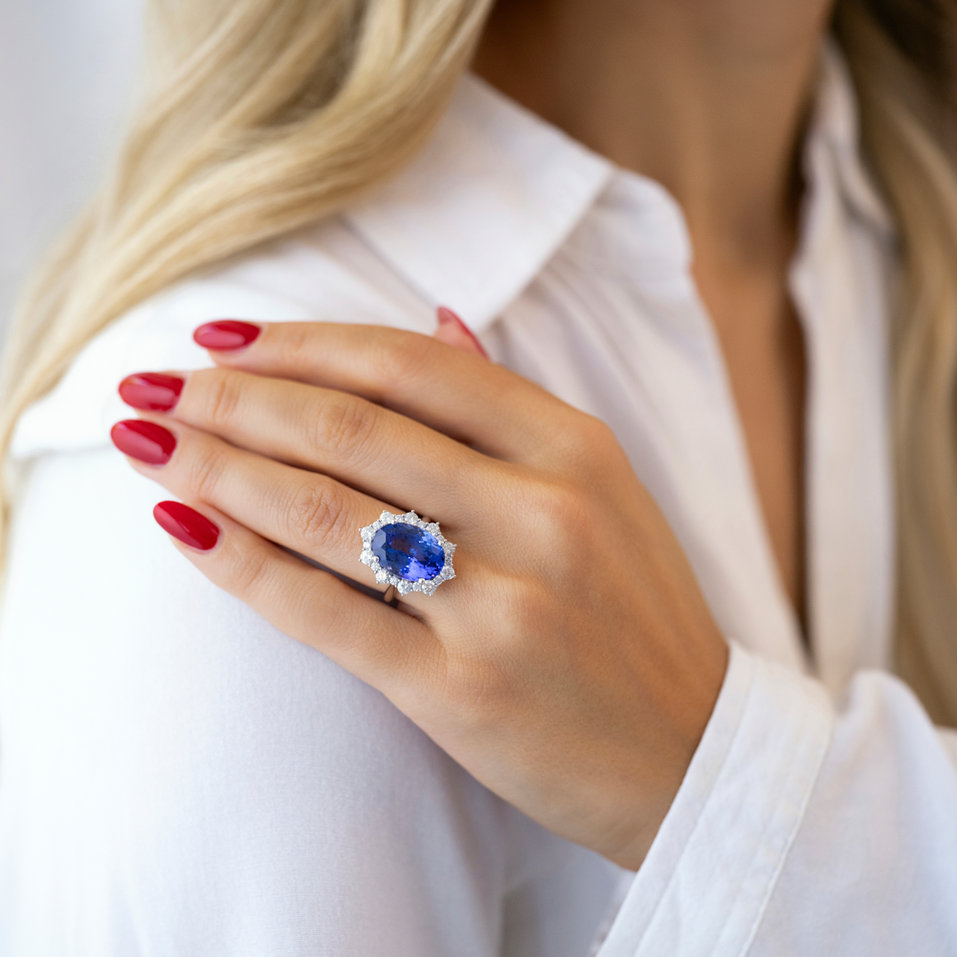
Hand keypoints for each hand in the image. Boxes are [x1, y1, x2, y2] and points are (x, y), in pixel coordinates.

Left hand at [110, 311, 728, 869]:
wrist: (692, 752)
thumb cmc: (636, 613)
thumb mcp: (603, 489)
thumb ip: (512, 405)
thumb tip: (437, 317)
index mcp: (575, 450)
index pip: (412, 365)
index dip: (302, 341)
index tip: (221, 334)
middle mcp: (542, 514)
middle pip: (351, 426)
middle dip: (232, 396)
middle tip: (153, 381)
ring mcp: (502, 605)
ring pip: (324, 510)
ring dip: (216, 466)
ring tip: (145, 439)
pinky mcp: (460, 692)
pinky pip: (324, 613)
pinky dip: (240, 564)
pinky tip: (180, 527)